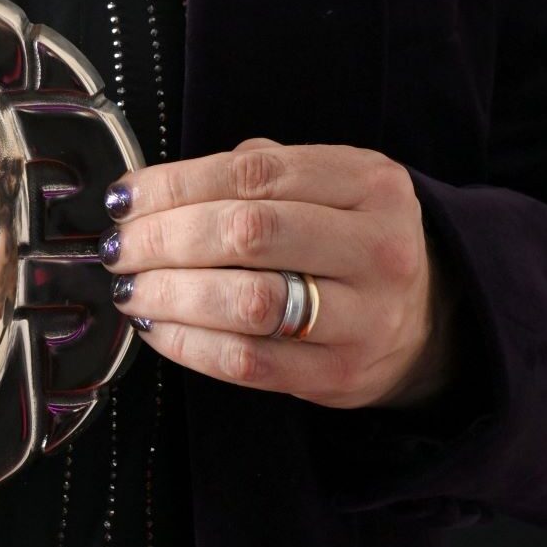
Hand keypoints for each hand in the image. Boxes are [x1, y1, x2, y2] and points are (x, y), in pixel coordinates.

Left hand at [101, 136, 456, 408]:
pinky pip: (249, 362)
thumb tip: (152, 190)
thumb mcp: (331, 186)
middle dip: (166, 239)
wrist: (425, 320)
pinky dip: (189, 345)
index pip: (256, 175)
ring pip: (249, 301)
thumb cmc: (350, 241)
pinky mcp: (340, 375)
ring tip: (133, 289)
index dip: (177, 185)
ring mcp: (365, 316)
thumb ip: (259, 171)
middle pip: (249, 234)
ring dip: (173, 293)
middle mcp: (377, 246)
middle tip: (122, 248)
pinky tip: (158, 328)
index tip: (126, 199)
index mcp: (370, 183)